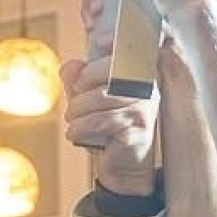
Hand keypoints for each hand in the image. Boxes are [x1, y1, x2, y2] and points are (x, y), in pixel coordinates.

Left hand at [60, 47, 159, 197]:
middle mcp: (146, 88)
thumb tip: (70, 67)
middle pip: (106, 72)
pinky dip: (79, 128)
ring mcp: (144, 108)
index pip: (123, 53)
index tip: (89, 58)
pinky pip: (100, 121)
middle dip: (80, 88)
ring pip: (99, 97)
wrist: (120, 166)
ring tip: (72, 122)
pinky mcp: (138, 129)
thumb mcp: (87, 101)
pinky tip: (74, 134)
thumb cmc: (105, 128)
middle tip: (72, 106)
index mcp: (138, 76)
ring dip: (76, 112)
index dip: (106, 50)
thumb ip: (77, 81)